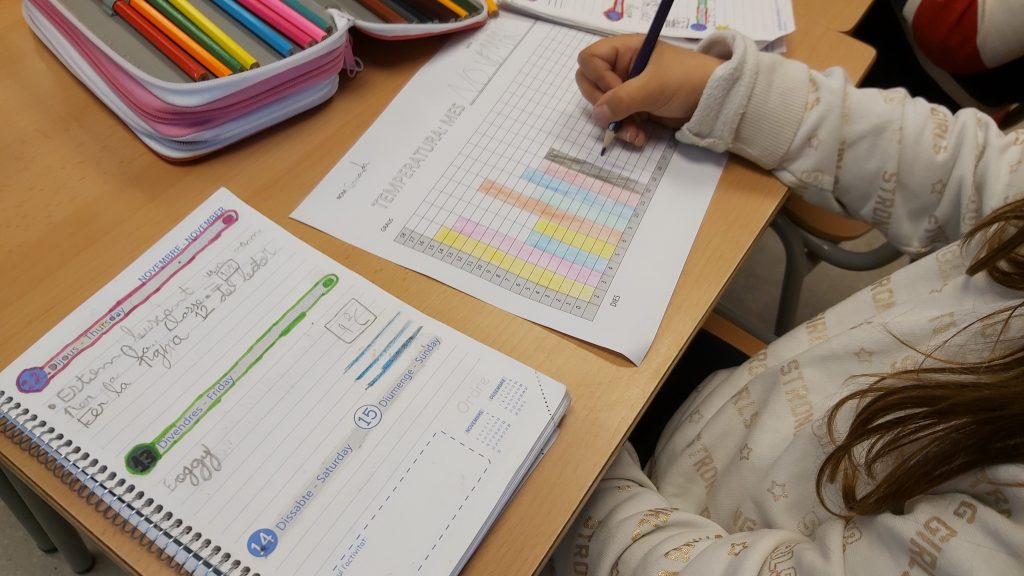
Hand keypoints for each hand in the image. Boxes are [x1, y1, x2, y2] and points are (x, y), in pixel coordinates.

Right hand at [576, 35, 722, 146]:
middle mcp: (623, 67)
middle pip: (590, 83)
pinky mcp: (636, 107)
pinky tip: (639, 137)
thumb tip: (597, 114)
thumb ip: (622, 99)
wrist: (716, 100)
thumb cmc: (687, 81)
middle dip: (603, 104)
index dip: (598, 77)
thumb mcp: (654, 87)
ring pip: (603, 106)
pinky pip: (617, 119)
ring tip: (634, 134)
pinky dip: (625, 130)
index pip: (590, 59)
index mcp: (626, 50)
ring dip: (615, 123)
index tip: (617, 89)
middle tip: (619, 114)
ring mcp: (628, 88)